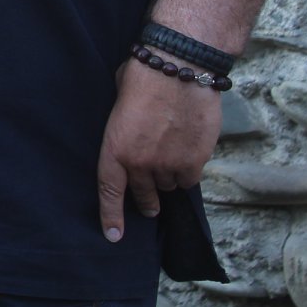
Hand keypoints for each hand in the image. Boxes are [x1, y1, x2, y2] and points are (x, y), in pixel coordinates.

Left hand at [96, 60, 221, 241]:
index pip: (109, 191)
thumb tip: (131, 132)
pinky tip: (187, 155)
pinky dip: (188, 172)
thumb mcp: (119, 102)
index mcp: (115, 149)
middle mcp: (142, 163)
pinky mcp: (196, 161)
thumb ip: (124, 128)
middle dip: (146, 202)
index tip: (113, 236)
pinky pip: (190, 179)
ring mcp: (170, 164)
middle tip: (149, 206)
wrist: (179, 69)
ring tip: (170, 160)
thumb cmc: (143, 76)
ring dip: (168, 178)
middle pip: (144, 195)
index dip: (111, 216)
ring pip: (169, 186)